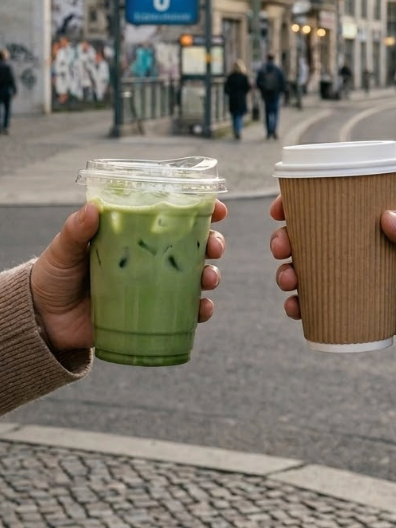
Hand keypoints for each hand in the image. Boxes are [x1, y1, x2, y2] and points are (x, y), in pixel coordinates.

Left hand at [30, 200, 227, 351]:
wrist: (44, 319)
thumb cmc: (56, 274)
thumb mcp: (64, 249)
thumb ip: (76, 231)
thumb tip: (92, 209)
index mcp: (136, 234)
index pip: (174, 217)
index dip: (201, 210)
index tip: (217, 208)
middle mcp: (151, 258)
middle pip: (195, 246)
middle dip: (214, 243)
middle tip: (214, 246)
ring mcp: (154, 287)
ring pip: (196, 277)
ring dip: (211, 275)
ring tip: (209, 278)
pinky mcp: (152, 315)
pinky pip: (185, 313)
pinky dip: (200, 311)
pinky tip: (203, 310)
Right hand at [270, 196, 395, 340]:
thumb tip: (388, 219)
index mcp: (364, 223)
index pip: (323, 208)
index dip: (294, 205)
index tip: (279, 209)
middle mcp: (349, 248)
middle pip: (303, 240)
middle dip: (282, 241)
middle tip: (281, 247)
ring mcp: (348, 278)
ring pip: (303, 273)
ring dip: (286, 274)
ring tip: (288, 280)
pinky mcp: (352, 308)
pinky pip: (317, 307)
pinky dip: (300, 308)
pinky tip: (295, 309)